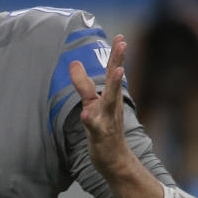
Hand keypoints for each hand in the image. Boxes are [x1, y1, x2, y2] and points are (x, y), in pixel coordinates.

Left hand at [69, 34, 128, 173]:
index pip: (112, 71)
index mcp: (110, 97)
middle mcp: (111, 105)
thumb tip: (74, 62)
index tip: (120, 37)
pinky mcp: (100, 134)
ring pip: (110, 100)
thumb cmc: (104, 128)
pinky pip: (95, 126)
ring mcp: (107, 119)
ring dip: (115, 85)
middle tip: (123, 43)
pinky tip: (85, 114)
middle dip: (118, 61)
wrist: (115, 160)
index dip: (116, 55)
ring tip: (118, 71)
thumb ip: (84, 84)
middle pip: (115, 80)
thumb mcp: (92, 103)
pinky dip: (90, 119)